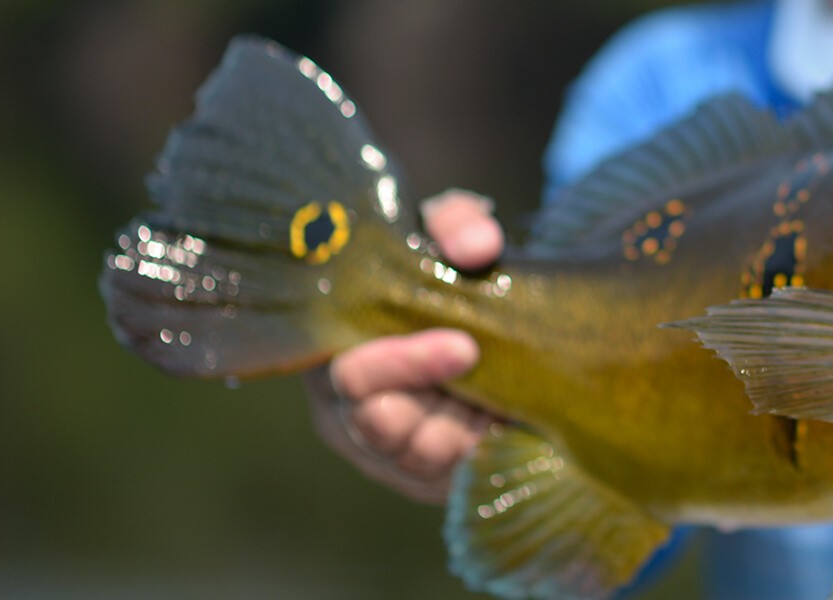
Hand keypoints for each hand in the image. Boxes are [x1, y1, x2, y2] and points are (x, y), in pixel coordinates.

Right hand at [306, 189, 504, 503]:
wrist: (477, 314)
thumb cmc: (440, 268)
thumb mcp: (443, 233)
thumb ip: (456, 224)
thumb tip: (479, 245)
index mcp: (332, 355)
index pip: (354, 379)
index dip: (408, 366)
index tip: (466, 346)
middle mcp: (347, 414)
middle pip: (391, 432)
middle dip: (446, 405)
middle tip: (490, 373)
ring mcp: (384, 454)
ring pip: (429, 459)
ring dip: (467, 424)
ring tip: (491, 389)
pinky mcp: (423, 481)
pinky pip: (457, 480)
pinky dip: (485, 447)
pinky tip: (501, 415)